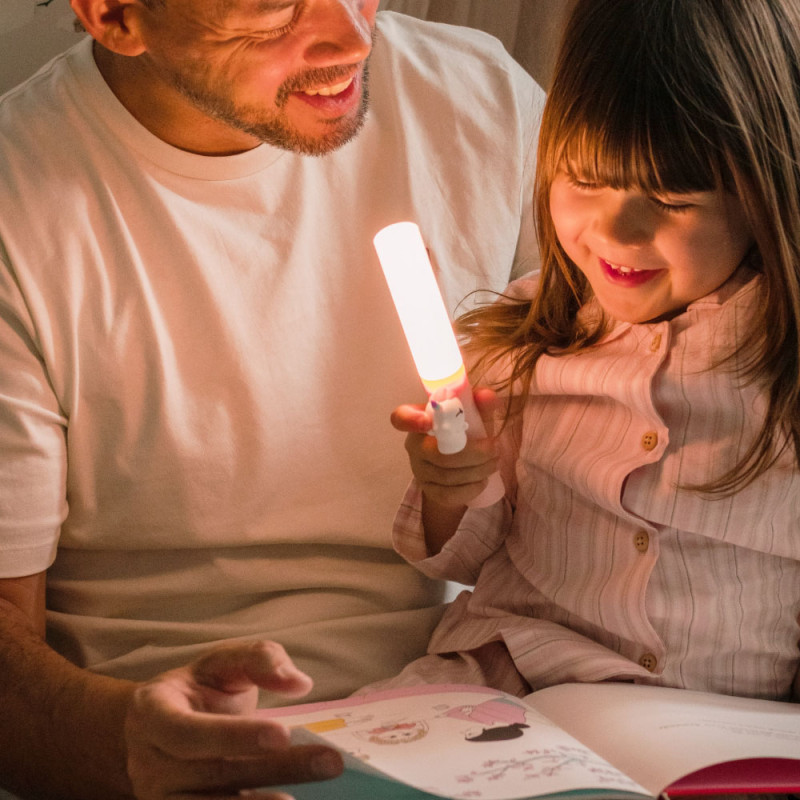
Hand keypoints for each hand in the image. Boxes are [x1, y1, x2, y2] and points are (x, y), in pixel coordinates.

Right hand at [124, 641, 342, 799]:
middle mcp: (149, 763)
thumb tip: (298, 683)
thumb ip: (260, 659)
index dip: (233, 736)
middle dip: (274, 769)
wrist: (156, 730)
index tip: (283, 733)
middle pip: (214, 774)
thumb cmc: (198, 690)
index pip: (188, 731)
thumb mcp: (222, 662)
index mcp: (152, 712)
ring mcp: (160, 799)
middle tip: (329, 763)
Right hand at [391, 387, 499, 508]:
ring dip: (478, 470)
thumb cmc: (465, 433)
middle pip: (437, 454)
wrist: (460, 467)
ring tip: (495, 462)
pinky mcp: (429, 490)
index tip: (428, 421)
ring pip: (447, 476)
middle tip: (495, 449)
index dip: (410, 420)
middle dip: (473, 454)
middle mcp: (414, 446)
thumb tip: (488, 397)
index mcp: (419, 420)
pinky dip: (471, 488)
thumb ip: (481, 405)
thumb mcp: (474, 416)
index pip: (401, 418)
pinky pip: (449, 494)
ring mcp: (419, 470)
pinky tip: (483, 480)